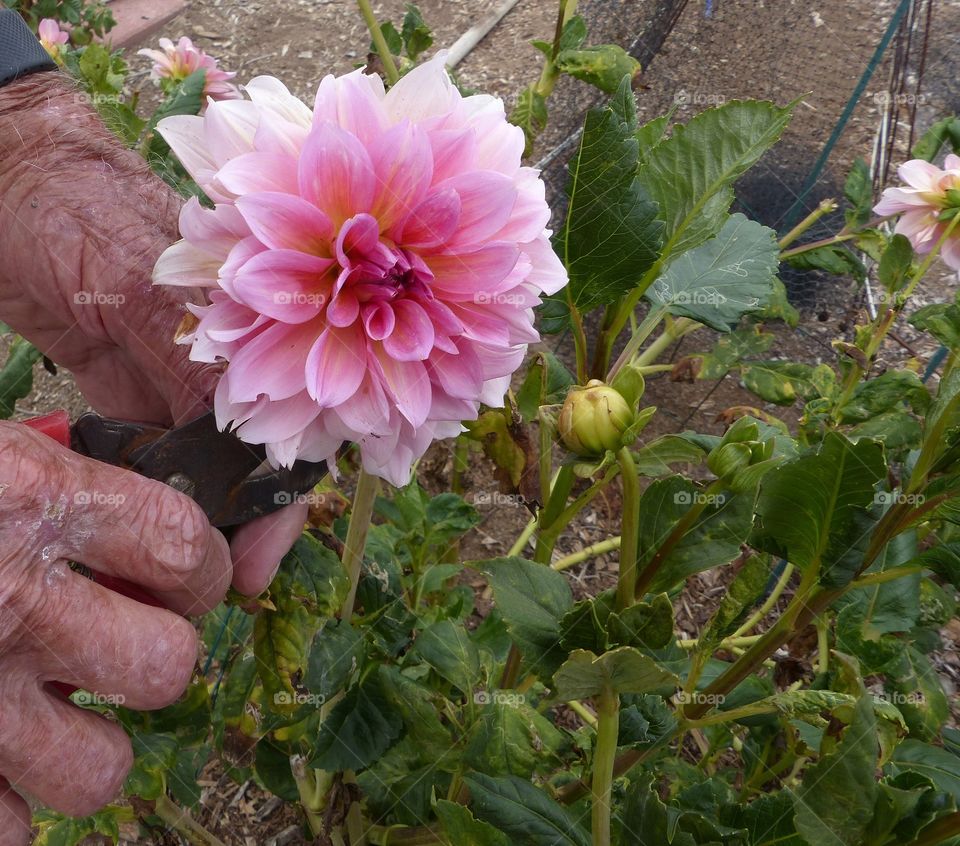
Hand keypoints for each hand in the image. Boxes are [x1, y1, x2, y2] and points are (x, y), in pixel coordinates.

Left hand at [0, 71, 306, 594]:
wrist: (5, 177)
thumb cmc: (78, 206)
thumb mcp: (137, 279)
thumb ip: (192, 358)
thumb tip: (244, 435)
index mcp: (258, 318)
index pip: (295, 417)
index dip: (283, 492)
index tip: (263, 556)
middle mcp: (231, 353)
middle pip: (257, 450)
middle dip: (248, 517)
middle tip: (229, 582)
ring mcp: (180, 372)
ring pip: (207, 460)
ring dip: (201, 512)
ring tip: (186, 572)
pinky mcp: (132, 385)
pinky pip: (152, 451)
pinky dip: (151, 490)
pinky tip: (146, 529)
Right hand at [0, 423, 231, 840]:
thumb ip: (77, 474)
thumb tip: (179, 533)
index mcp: (34, 499)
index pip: (189, 550)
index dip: (203, 572)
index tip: (183, 576)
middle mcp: (9, 597)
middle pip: (166, 666)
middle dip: (158, 655)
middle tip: (116, 639)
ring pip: (96, 769)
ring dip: (88, 747)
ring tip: (50, 711)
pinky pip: (6, 830)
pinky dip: (9, 804)